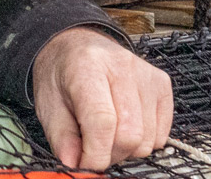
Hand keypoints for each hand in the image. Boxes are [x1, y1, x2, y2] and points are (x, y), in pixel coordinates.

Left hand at [29, 27, 172, 169]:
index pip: (102, 122)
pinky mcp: (162, 84)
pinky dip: (143, 141)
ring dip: (126, 150)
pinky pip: (161, 134)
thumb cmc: (61, 75)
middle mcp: (122, 66)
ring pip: (147, 139)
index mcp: (87, 67)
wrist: (77, 45)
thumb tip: (75, 165)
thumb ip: (61, 138)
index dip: (95, 154)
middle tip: (93, 148)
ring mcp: (147, 74)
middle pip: (129, 134)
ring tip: (108, 135)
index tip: (85, 164)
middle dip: (109, 154)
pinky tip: (125, 127)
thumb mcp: (48, 105)